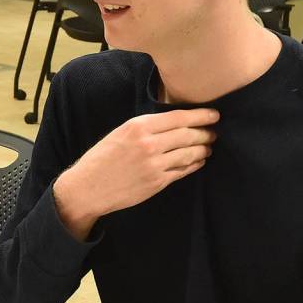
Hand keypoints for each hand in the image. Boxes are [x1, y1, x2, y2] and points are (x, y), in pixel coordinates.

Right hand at [52, 108, 217, 238]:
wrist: (88, 187)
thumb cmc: (102, 158)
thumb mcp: (120, 133)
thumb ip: (145, 127)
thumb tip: (173, 123)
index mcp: (138, 126)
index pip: (179, 118)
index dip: (200, 116)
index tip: (214, 115)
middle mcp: (149, 144)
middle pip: (188, 135)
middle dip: (205, 133)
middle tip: (214, 132)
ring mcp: (154, 165)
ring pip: (189, 153)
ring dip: (202, 149)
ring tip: (208, 147)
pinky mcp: (157, 182)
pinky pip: (182, 171)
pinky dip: (193, 165)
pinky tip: (198, 162)